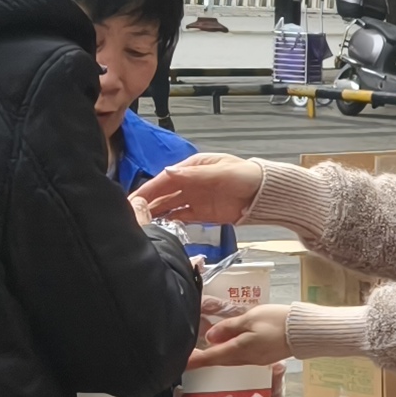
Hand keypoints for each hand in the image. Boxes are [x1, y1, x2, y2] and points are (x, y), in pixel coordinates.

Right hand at [131, 153, 268, 227]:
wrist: (265, 194)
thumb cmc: (245, 175)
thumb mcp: (220, 172)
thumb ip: (194, 175)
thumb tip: (168, 172)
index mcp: (192, 168)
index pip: (164, 178)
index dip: (148, 188)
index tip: (133, 199)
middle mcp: (190, 183)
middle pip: (163, 193)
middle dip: (147, 203)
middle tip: (130, 214)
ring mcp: (195, 199)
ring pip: (169, 207)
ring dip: (156, 214)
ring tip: (140, 223)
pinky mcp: (202, 214)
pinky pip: (182, 218)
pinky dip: (171, 222)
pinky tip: (159, 228)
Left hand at [195, 296, 361, 370]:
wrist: (305, 331)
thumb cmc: (278, 321)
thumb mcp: (250, 318)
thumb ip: (229, 327)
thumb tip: (210, 336)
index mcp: (240, 350)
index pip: (211, 357)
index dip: (195, 360)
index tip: (180, 364)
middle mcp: (245, 359)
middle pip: (219, 362)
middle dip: (203, 361)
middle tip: (187, 360)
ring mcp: (255, 360)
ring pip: (229, 362)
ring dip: (215, 360)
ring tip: (202, 355)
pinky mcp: (263, 357)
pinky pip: (240, 360)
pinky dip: (229, 357)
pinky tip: (226, 351)